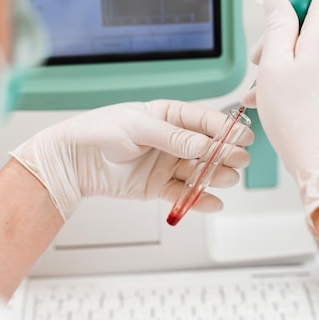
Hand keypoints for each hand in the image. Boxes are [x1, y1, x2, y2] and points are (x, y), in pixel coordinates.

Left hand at [9, 100, 252, 219]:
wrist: (74, 160)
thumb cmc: (101, 131)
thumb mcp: (139, 127)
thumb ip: (173, 138)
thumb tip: (204, 145)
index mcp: (169, 116)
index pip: (204, 121)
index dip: (226, 129)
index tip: (244, 136)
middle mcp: (173, 141)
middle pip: (207, 148)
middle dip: (225, 153)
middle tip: (240, 160)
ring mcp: (167, 164)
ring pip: (199, 172)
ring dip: (215, 176)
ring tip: (227, 179)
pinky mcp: (158, 187)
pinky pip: (183, 193)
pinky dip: (198, 200)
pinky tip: (213, 203)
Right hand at [242, 0, 318, 223]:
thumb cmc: (299, 121)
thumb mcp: (274, 65)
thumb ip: (276, 25)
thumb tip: (278, 0)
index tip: (277, 15)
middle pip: (310, 24)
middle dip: (279, 37)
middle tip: (258, 60)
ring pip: (308, 53)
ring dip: (280, 65)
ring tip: (258, 90)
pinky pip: (314, 73)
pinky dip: (291, 81)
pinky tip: (271, 101)